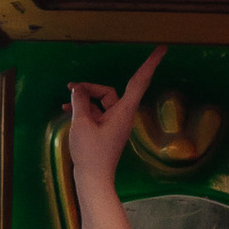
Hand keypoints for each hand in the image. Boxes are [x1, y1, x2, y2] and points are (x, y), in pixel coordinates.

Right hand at [66, 50, 165, 206]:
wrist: (93, 179)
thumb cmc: (91, 153)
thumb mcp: (81, 123)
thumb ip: (80, 101)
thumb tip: (78, 89)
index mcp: (123, 111)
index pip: (139, 81)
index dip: (150, 63)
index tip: (163, 49)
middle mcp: (122, 115)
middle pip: (107, 91)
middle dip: (89, 87)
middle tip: (70, 88)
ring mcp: (114, 123)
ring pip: (99, 101)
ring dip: (83, 99)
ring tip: (66, 103)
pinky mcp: (106, 130)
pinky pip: (96, 112)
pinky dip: (84, 109)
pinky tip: (68, 109)